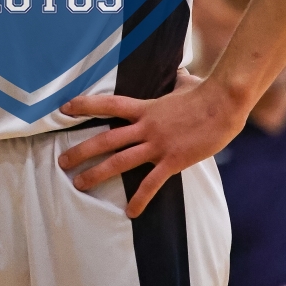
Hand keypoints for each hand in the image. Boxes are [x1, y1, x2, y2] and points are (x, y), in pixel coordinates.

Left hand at [58, 72, 246, 216]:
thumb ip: (174, 81)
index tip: (65, 107)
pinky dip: (140, 199)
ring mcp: (158, 145)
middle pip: (106, 139)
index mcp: (146, 107)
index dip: (85, 105)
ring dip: (97, 173)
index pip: (109, 104)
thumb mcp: (184, 83)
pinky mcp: (173, 160)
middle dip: (81, 151)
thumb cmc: (205, 91)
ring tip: (79, 184)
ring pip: (120, 161)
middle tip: (62, 161)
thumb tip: (178, 73)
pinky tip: (130, 212)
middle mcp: (146, 126)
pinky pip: (152, 184)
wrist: (223, 103)